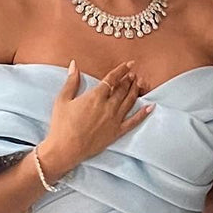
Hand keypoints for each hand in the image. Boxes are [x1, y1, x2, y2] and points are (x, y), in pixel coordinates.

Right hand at [38, 60, 153, 178]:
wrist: (66, 148)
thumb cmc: (62, 124)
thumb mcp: (63, 99)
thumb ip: (71, 81)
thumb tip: (74, 64)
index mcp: (95, 96)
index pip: (112, 79)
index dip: (121, 70)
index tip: (129, 64)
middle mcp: (108, 106)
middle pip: (122, 89)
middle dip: (129, 79)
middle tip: (134, 73)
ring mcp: (114, 120)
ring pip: (129, 102)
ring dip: (135, 90)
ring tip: (140, 82)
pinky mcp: (117, 132)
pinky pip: (133, 121)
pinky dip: (143, 114)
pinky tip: (150, 107)